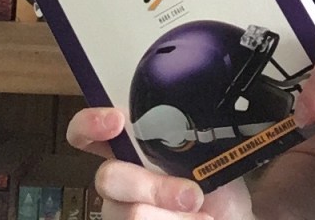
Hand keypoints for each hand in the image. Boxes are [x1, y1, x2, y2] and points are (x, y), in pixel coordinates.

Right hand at [66, 108, 253, 219]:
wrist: (229, 217)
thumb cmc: (214, 179)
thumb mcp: (204, 148)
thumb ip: (185, 129)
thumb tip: (192, 105)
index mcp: (130, 146)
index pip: (85, 132)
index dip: (89, 123)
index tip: (118, 121)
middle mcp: (119, 178)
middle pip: (108, 178)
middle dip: (154, 187)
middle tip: (192, 194)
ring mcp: (122, 211)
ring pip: (132, 214)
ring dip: (174, 216)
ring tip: (202, 214)